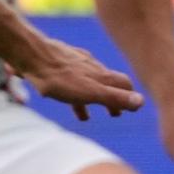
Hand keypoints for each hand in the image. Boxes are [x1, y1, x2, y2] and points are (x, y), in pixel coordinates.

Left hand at [11, 32, 143, 119]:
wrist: (31, 56)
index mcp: (101, 75)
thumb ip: (114, 97)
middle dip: (111, 99)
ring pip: (86, 83)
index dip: (130, 96)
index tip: (131, 109)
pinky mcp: (57, 62)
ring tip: (84, 117)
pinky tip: (59, 96)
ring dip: (88, 100)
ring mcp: (74, 63)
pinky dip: (70, 91)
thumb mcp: (90, 92)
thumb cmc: (60, 78)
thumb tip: (141, 102)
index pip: (124, 84)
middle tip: (113, 114)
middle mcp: (91, 67)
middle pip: (107, 83)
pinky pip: (68, 79)